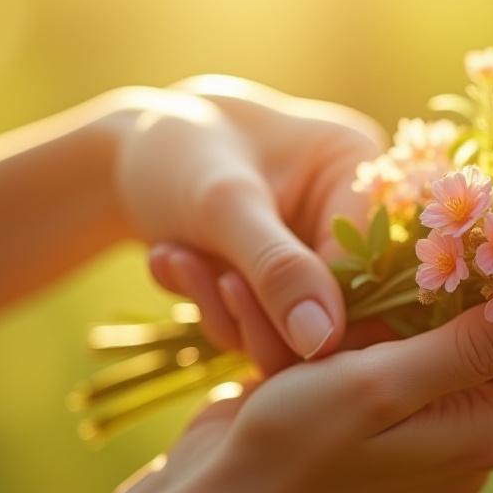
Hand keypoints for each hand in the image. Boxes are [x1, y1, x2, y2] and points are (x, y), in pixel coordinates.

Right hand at [109, 286, 492, 492]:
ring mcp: (433, 429)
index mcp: (486, 434)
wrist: (216, 490)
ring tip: (442, 238)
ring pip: (471, 346)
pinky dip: (410, 317)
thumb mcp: (384, 383)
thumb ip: (473, 348)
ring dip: (453, 297)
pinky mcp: (394, 416)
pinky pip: (423, 355)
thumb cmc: (295, 438)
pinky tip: (384, 278)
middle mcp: (471, 438)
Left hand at [111, 77, 384, 363]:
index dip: (320, 306)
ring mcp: (317, 254)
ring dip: (224, 309)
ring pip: (296, 331)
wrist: (123, 155)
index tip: (242, 294)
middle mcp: (351, 216)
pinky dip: (211, 307)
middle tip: (198, 275)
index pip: (369, 266)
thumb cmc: (176, 150)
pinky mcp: (283, 285)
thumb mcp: (224, 204)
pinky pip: (263, 329)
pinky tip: (170, 260)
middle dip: (259, 310)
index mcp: (360, 170)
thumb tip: (323, 343)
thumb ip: (276, 269)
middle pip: (340, 309)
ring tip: (172, 257)